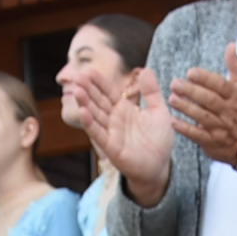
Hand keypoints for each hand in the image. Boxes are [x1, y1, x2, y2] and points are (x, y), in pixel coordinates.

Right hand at [74, 63, 177, 208]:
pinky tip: (83, 112)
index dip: (100, 82)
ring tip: (77, 91)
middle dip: (88, 89)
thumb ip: (152, 92)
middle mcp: (114, 119)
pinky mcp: (111, 147)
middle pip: (98, 101)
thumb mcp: (159, 111)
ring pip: (95, 115)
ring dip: (85, 104)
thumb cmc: (159, 140)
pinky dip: (90, 124)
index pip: (109, 92)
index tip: (89, 70)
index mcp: (124, 108)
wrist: (159, 165)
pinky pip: (98, 134)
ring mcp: (111, 132)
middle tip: (77, 76)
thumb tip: (146, 70)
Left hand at [168, 47, 236, 170]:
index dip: (206, 79)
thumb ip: (235, 66)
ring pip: (203, 117)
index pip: (221, 85)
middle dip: (192, 92)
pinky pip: (198, 135)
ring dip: (186, 108)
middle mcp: (229, 112)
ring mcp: (221, 128)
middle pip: (210, 100)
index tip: (191, 72)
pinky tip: (173, 121)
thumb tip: (231, 45)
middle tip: (175, 84)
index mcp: (236, 96)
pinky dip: (185, 129)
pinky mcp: (213, 142)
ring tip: (172, 99)